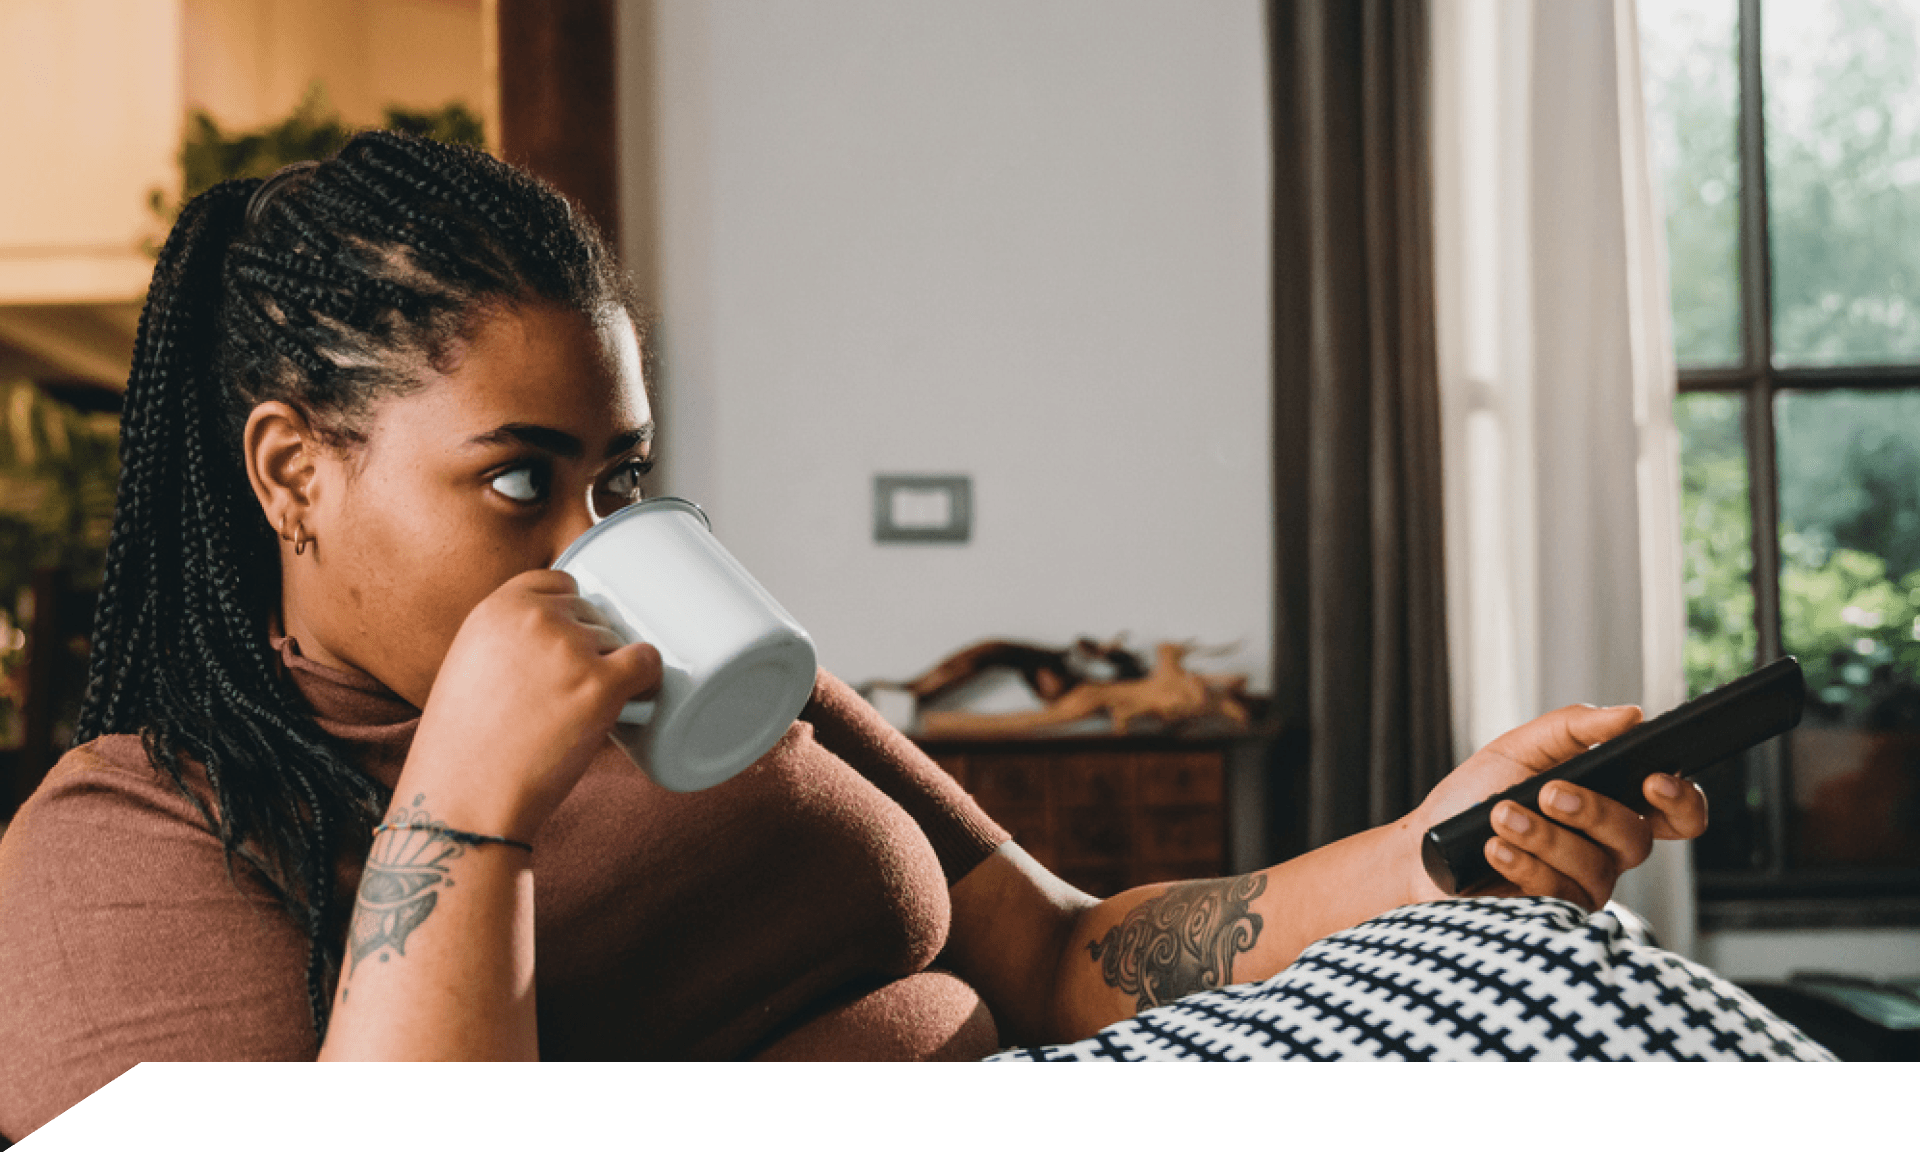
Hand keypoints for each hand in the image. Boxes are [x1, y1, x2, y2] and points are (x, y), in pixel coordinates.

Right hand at [401, 569, 661, 840]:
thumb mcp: (470, 668)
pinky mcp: (600, 685)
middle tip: (569, 693)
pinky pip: (647, 663)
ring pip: (617, 643)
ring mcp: (571, 649)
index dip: (573, 612)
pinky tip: (642, 694)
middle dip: (591, 649)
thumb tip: (560, 642)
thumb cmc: (464, 747)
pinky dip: (650, 679)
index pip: (559, 582)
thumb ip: (509, 642)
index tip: (572, 639)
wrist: (465, 797)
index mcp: (497, 608)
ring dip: (611, 671)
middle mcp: (536, 618)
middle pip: (592, 615)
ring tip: (580, 713)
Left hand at [1403, 704, 1709, 909]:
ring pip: (1594, 868)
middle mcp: (1607, 850)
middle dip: (1593, 811)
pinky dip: (1523, 863)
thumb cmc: (1475, 796)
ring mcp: (1583, 886)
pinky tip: (1494, 847)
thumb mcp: (1520, 748)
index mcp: (1612, 805)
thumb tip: (1631, 715)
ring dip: (1545, 836)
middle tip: (1549, 791)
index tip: (1653, 780)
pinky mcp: (1553, 914)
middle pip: (1635, 838)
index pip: (1676, 813)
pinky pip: (1557, 894)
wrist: (1425, 844)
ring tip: (1501, 815)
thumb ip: (1574, 728)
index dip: (1682, 801)